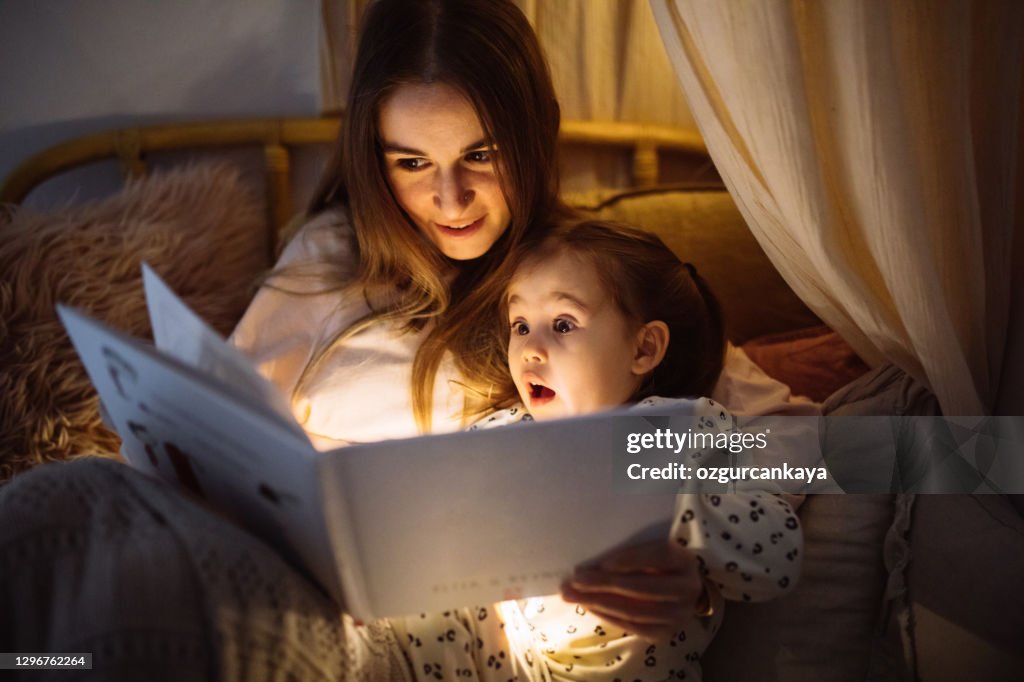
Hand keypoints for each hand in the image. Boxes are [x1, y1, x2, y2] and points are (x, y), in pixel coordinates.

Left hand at [560, 539, 705, 639]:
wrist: (687, 592)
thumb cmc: (660, 564)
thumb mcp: (654, 550)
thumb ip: (633, 551)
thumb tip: (593, 559)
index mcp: (682, 559)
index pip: (658, 556)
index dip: (630, 560)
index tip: (602, 563)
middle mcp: (685, 587)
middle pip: (642, 588)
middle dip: (603, 584)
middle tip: (574, 580)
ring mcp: (678, 614)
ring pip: (635, 611)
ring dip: (599, 603)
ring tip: (573, 596)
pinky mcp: (666, 632)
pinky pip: (633, 628)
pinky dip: (609, 617)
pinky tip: (590, 607)